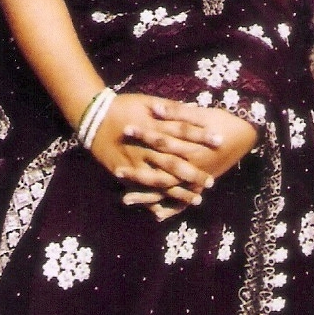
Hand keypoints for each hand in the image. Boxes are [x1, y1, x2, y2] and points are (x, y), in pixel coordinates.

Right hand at [88, 93, 221, 210]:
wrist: (94, 116)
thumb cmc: (124, 106)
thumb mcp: (147, 101)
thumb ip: (170, 108)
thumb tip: (193, 108)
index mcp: (154, 125)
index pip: (183, 131)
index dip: (201, 136)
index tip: (220, 141)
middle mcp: (146, 146)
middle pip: (174, 161)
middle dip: (193, 172)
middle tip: (211, 181)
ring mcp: (135, 161)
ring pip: (161, 180)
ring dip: (179, 191)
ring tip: (198, 199)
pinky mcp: (125, 172)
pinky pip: (140, 189)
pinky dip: (152, 201)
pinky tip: (165, 213)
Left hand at [118, 100, 259, 220]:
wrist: (245, 133)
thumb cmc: (222, 120)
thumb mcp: (201, 113)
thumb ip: (177, 112)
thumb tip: (156, 109)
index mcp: (190, 146)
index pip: (161, 141)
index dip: (143, 136)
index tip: (125, 132)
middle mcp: (192, 166)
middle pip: (160, 171)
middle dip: (138, 173)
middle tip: (117, 172)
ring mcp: (196, 179)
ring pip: (168, 191)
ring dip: (147, 196)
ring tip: (125, 199)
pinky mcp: (200, 185)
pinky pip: (184, 202)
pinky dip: (170, 209)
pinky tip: (155, 214)